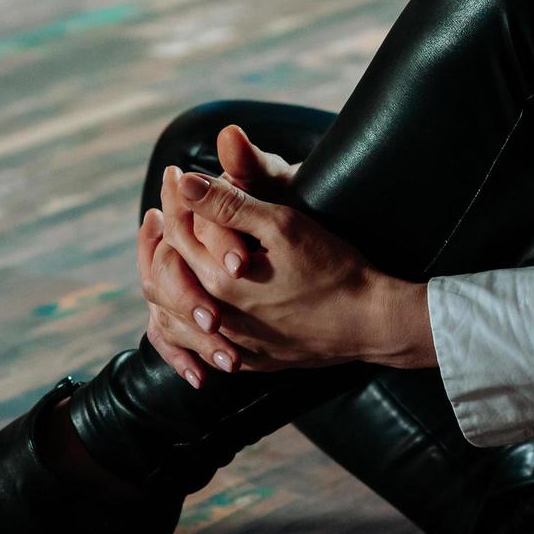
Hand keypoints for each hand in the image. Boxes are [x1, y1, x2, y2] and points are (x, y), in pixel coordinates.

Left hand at [163, 167, 434, 372]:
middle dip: (163, 236)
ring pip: (175, 316)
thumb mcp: (283, 226)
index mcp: (219, 279)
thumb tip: (185, 183)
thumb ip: (229, 204)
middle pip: (167, 274)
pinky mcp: (251, 360)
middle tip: (168, 208)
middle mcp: (218, 316)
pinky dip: (186, 326)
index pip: (175, 232)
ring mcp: (233, 344)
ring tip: (172, 253)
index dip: (173, 197)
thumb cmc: (333, 270)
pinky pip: (201, 349)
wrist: (370, 323)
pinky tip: (195, 309)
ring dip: (168, 281)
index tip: (177, 173)